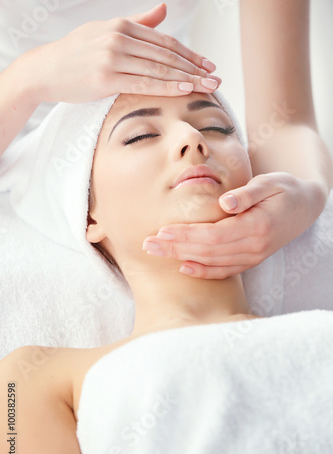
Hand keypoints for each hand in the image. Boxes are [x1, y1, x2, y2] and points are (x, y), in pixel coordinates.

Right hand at [26, 3, 219, 103]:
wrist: (45, 70)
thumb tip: (163, 11)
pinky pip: (143, 83)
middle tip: (216, 78)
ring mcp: (112, 57)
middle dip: (195, 68)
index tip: (208, 65)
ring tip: (208, 86)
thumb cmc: (76, 53)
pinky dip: (167, 86)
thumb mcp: (106, 31)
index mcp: (123, 26)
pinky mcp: (105, 77)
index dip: (190, 54)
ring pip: (159, 69)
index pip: (165, 42)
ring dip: (187, 79)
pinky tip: (185, 90)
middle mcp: (120, 38)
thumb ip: (138, 23)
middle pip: (167, 55)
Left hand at [142, 173, 325, 278]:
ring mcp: (253, 257)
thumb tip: (225, 202)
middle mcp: (254, 247)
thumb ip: (248, 193)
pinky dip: (203, 271)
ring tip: (157, 252)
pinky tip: (184, 267)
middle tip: (148, 244)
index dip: (187, 235)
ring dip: (182, 258)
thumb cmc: (285, 190)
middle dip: (176, 248)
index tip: (162, 231)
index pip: (214, 235)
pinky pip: (224, 271)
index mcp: (257, 226)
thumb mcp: (271, 182)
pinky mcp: (250, 260)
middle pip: (208, 251)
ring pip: (212, 262)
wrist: (305, 207)